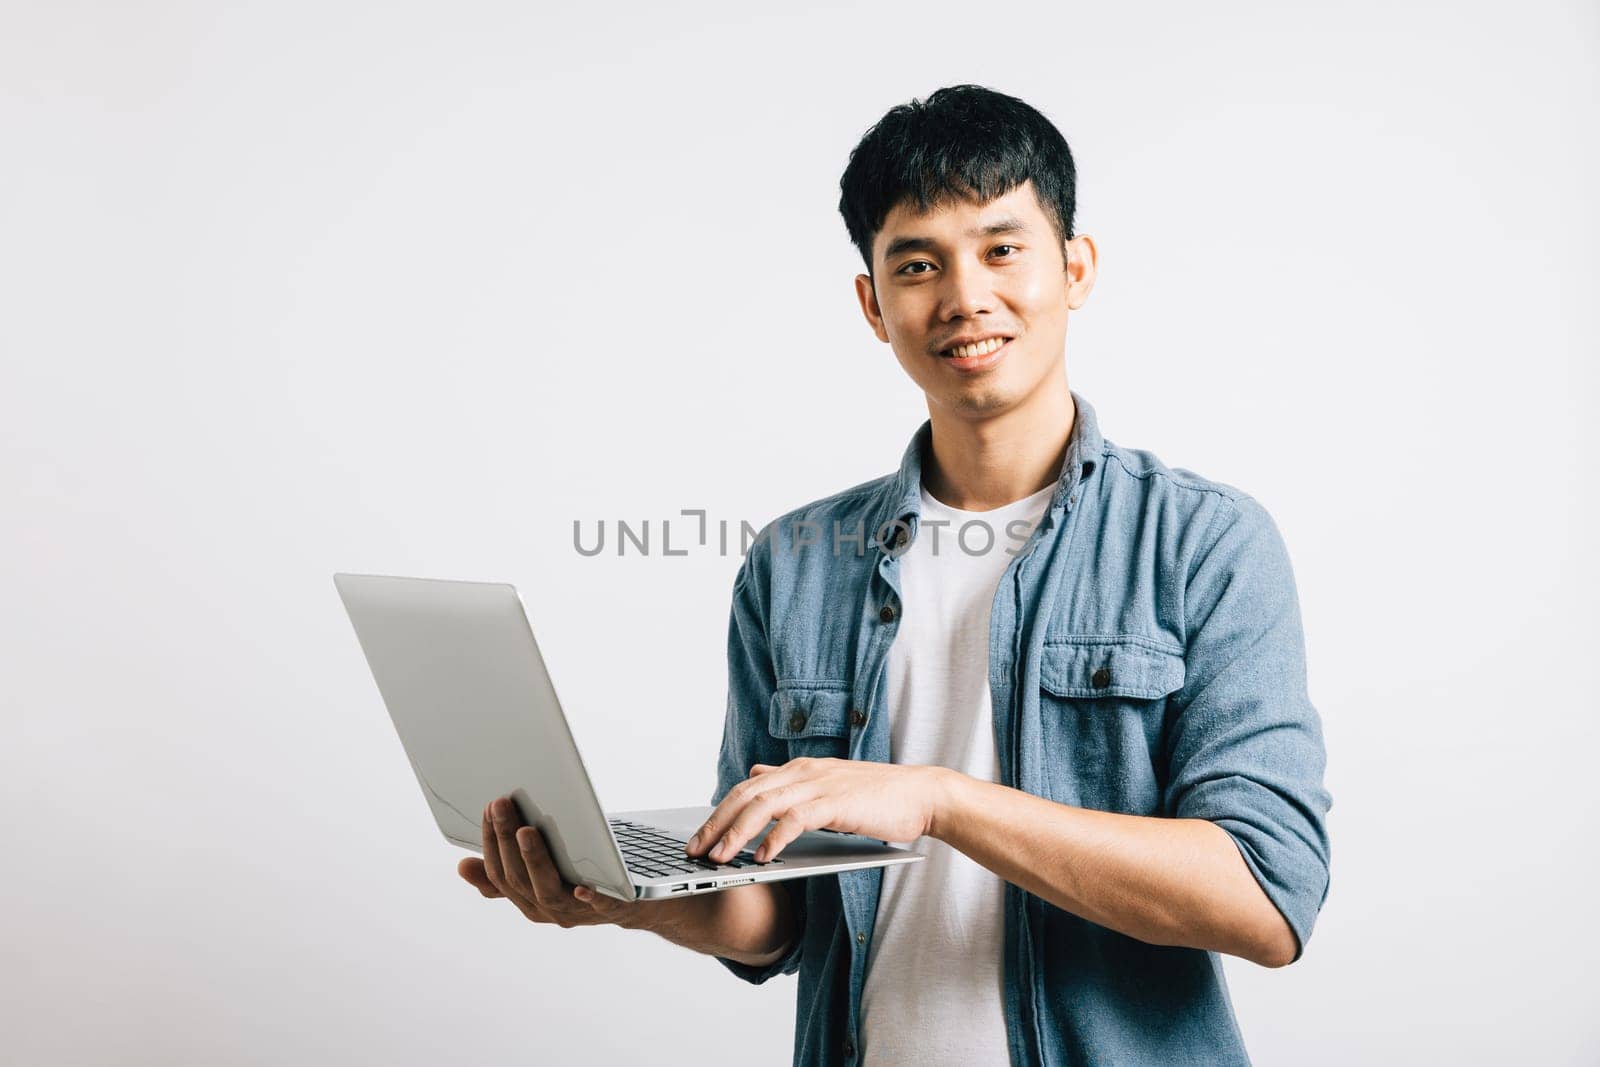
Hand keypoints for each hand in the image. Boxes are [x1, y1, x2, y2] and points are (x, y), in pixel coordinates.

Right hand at [458, 796, 649, 929]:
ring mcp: (576, 913)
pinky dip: (590, 898)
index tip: (488, 808)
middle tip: (502, 805)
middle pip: (519, 877)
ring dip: (535, 860)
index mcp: (527, 900)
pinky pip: (599, 907)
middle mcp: (547, 909)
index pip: (500, 873)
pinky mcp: (610, 909)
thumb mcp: (538, 874)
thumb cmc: (580, 879)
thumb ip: (504, 874)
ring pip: (547, 890)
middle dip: (506, 839)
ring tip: (527, 831)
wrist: (632, 903)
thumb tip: (463, 865)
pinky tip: (582, 887)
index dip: (490, 841)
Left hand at [686, 758, 948, 863]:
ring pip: (763, 806)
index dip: (718, 813)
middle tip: (695, 852)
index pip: (745, 788)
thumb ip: (790, 780)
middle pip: (745, 795)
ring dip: (736, 833)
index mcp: (798, 768)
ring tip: (719, 859)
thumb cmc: (877, 796)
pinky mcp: (836, 803)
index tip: (698, 838)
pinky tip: (761, 858)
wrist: (921, 794)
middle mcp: (803, 772)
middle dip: (716, 825)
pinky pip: (795, 820)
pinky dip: (774, 839)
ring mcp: (819, 786)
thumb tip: (757, 770)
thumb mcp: (826, 783)